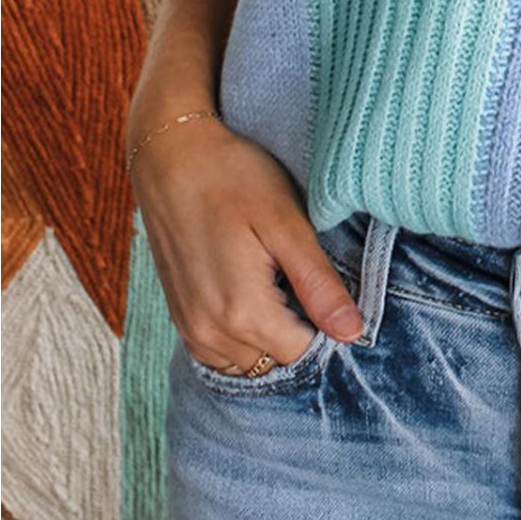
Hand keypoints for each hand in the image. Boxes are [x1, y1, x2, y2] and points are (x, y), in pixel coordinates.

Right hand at [128, 109, 365, 372]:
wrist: (168, 156)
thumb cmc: (232, 178)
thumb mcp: (286, 225)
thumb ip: (318, 285)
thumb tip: (352, 333)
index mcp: (242, 313)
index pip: (302, 355)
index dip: (328, 332)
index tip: (335, 296)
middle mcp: (209, 332)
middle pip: (275, 363)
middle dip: (300, 335)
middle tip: (310, 285)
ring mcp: (189, 327)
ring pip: (248, 363)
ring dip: (271, 338)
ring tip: (282, 285)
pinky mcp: (179, 315)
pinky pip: (220, 351)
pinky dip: (244, 336)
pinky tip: (256, 294)